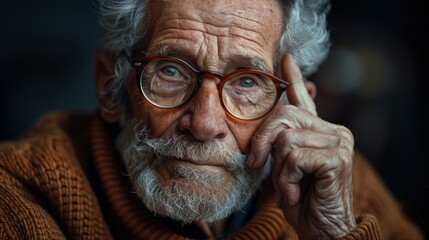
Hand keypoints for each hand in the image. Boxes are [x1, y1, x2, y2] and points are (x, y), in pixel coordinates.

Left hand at [246, 55, 356, 238]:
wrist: (322, 231)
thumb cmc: (302, 200)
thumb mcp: (283, 167)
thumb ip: (280, 144)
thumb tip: (271, 124)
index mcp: (319, 131)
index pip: (303, 99)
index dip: (293, 78)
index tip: (285, 59)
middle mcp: (333, 130)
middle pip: (282, 116)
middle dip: (262, 141)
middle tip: (258, 164)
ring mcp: (338, 142)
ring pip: (285, 138)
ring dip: (278, 169)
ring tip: (289, 185)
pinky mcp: (338, 158)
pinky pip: (294, 157)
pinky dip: (287, 179)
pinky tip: (296, 191)